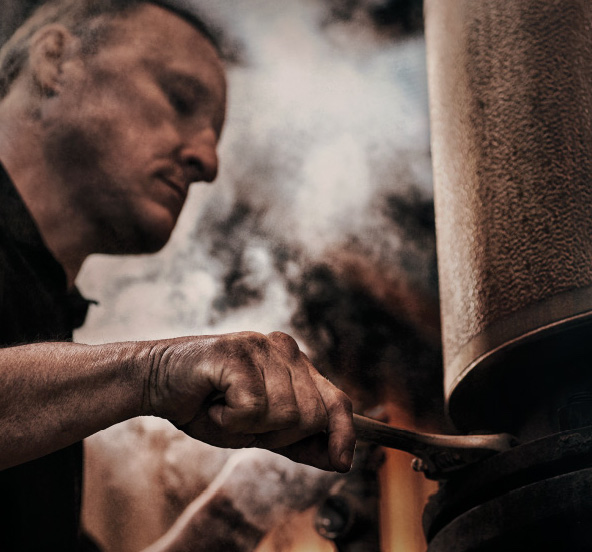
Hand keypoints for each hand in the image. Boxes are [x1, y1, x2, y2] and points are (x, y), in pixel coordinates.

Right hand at [141, 331, 354, 471]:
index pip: (335, 400)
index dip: (344, 433)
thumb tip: (342, 459)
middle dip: (277, 434)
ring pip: (286, 414)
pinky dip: (229, 420)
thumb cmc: (210, 406)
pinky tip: (213, 404)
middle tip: (242, 420)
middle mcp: (286, 348)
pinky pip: (254, 408)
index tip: (343, 462)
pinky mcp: (240, 352)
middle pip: (312, 415)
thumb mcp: (260, 431)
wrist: (157, 383)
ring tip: (225, 409)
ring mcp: (263, 347)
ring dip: (249, 428)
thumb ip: (299, 441)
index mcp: (296, 363)